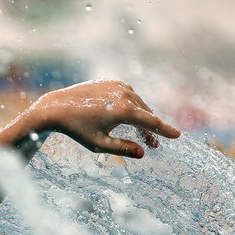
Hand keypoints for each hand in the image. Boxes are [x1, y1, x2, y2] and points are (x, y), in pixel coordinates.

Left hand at [29, 79, 180, 157]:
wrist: (56, 108)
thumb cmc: (77, 129)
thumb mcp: (99, 144)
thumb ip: (122, 148)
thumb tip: (143, 153)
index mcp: (124, 111)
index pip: (151, 122)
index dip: (165, 130)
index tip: (177, 135)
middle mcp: (124, 95)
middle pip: (146, 113)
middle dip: (150, 129)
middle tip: (153, 144)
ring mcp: (118, 85)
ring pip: (138, 104)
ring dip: (142, 117)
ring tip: (141, 133)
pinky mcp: (111, 82)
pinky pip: (128, 95)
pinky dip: (132, 106)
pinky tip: (128, 117)